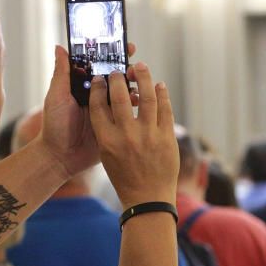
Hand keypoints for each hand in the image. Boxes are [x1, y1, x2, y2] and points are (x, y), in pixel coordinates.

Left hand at [39, 43, 136, 178]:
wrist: (60, 157)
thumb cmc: (54, 126)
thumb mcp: (57, 97)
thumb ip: (62, 74)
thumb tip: (60, 47)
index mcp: (84, 87)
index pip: (100, 65)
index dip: (112, 54)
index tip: (123, 45)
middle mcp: (97, 96)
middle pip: (115, 78)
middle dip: (127, 69)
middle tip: (133, 66)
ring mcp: (107, 111)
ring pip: (125, 93)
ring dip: (133, 86)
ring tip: (138, 82)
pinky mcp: (115, 126)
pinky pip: (128, 113)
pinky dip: (136, 106)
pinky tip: (141, 101)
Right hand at [89, 58, 178, 207]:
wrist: (148, 198)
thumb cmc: (124, 177)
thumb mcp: (106, 154)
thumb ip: (106, 129)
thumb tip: (108, 103)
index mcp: (107, 140)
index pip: (98, 105)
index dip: (99, 87)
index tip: (101, 78)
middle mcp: (127, 135)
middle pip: (120, 96)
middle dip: (118, 78)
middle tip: (119, 72)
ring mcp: (149, 136)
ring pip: (146, 96)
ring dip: (143, 77)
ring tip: (141, 67)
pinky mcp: (167, 138)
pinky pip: (165, 109)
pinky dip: (162, 94)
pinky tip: (159, 86)